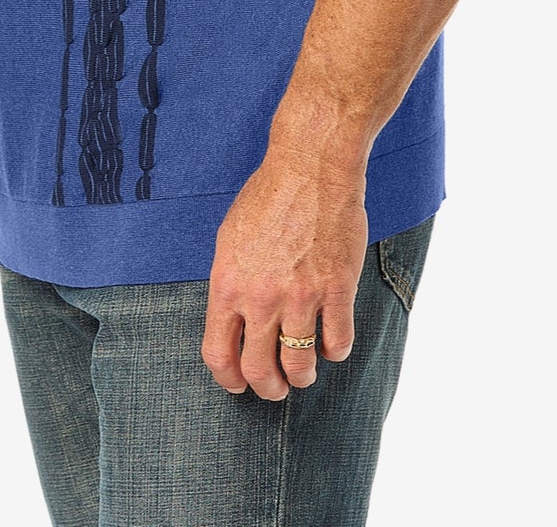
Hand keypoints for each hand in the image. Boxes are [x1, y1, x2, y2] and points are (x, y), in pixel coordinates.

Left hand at [201, 151, 368, 399]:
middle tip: (277, 388)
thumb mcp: (229, 240)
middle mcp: (261, 297)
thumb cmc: (268, 197)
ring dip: (303, 376)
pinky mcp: (337, 289)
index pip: (218, 355)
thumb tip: (231, 323)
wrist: (310, 167)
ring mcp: (301, 295)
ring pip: (301, 365)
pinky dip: (335, 351)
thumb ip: (230, 285)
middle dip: (269, 389)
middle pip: (260, 371)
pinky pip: (338, 343)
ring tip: (305, 371)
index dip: (229, 380)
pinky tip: (332, 341)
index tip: (239, 385)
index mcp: (227, 284)